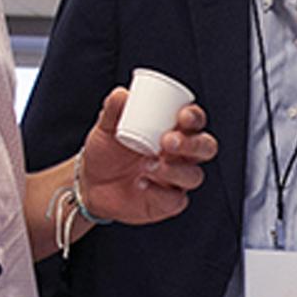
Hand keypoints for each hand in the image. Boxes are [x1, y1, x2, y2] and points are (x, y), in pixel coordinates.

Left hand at [79, 88, 213, 223]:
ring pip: (194, 175)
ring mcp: (176, 180)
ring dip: (175, 170)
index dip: (195, 117)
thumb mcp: (106, 128)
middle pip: (205, 148)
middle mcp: (181, 156)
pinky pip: (176, 200)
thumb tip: (122, 94)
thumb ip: (113, 110)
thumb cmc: (106, 152)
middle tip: (167, 141)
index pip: (195, 122)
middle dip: (192, 144)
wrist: (90, 184)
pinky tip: (142, 184)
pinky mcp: (168, 203)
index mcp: (173, 131)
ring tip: (148, 165)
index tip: (182, 116)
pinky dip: (161, 193)